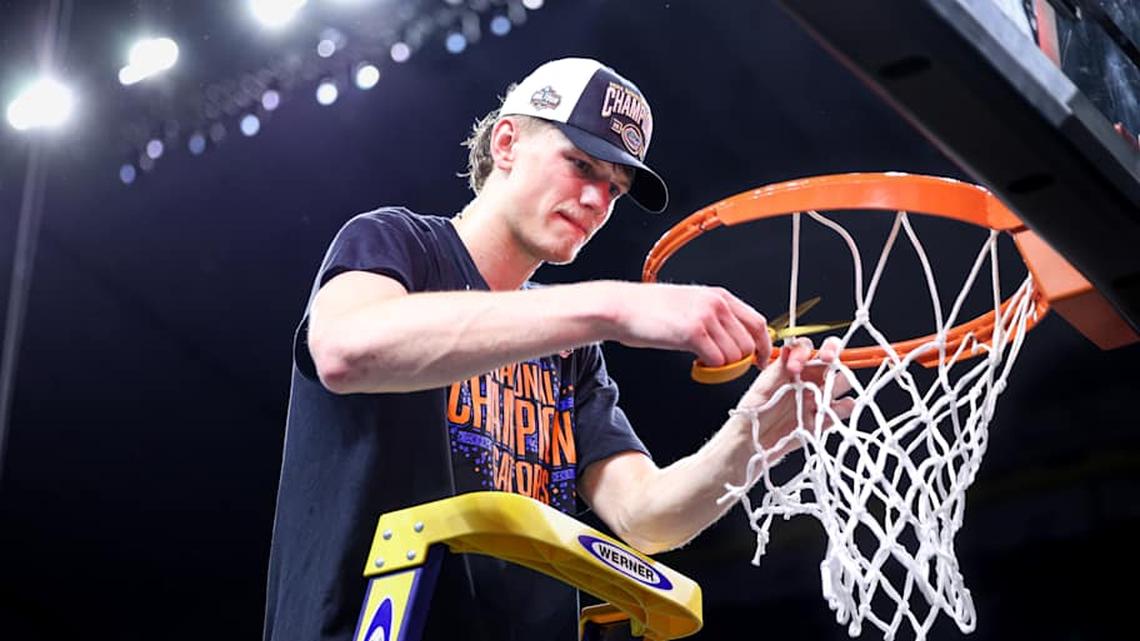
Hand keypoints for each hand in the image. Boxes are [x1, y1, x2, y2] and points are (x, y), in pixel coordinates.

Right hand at [608, 282, 770, 366]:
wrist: (622, 308)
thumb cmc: (650, 310)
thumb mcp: (691, 305)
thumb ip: (715, 319)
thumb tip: (735, 343)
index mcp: (719, 296)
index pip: (757, 322)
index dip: (764, 346)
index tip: (761, 360)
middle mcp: (717, 304)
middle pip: (749, 343)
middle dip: (739, 361)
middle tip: (721, 366)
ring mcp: (706, 317)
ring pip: (735, 355)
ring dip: (722, 366)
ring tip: (702, 361)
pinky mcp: (693, 333)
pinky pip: (717, 361)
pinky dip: (709, 368)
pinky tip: (695, 363)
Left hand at [735, 336, 854, 459]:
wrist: (751, 443)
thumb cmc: (752, 413)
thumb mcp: (762, 388)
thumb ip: (778, 370)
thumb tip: (789, 349)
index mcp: (791, 368)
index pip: (807, 349)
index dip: (806, 352)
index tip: (795, 366)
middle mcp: (808, 380)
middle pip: (830, 359)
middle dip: (832, 355)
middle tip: (826, 360)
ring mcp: (817, 398)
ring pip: (840, 381)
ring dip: (837, 381)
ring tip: (824, 390)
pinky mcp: (823, 418)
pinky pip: (843, 408)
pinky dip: (845, 407)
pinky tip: (837, 408)